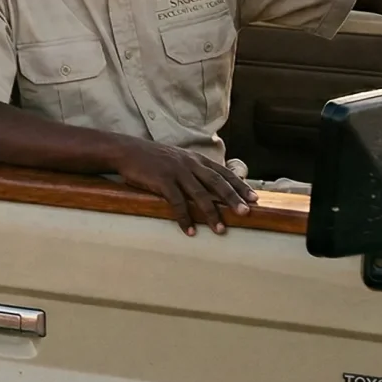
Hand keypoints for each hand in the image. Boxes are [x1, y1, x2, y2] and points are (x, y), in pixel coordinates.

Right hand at [110, 138, 253, 235]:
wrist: (127, 150)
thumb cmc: (152, 157)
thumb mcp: (178, 158)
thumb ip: (194, 169)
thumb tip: (211, 185)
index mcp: (196, 159)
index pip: (223, 172)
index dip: (240, 185)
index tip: (255, 198)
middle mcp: (190, 164)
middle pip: (217, 183)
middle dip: (233, 199)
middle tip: (247, 213)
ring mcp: (177, 172)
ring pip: (200, 194)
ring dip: (211, 214)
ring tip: (220, 230)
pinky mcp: (162, 180)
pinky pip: (177, 203)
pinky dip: (185, 218)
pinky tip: (190, 231)